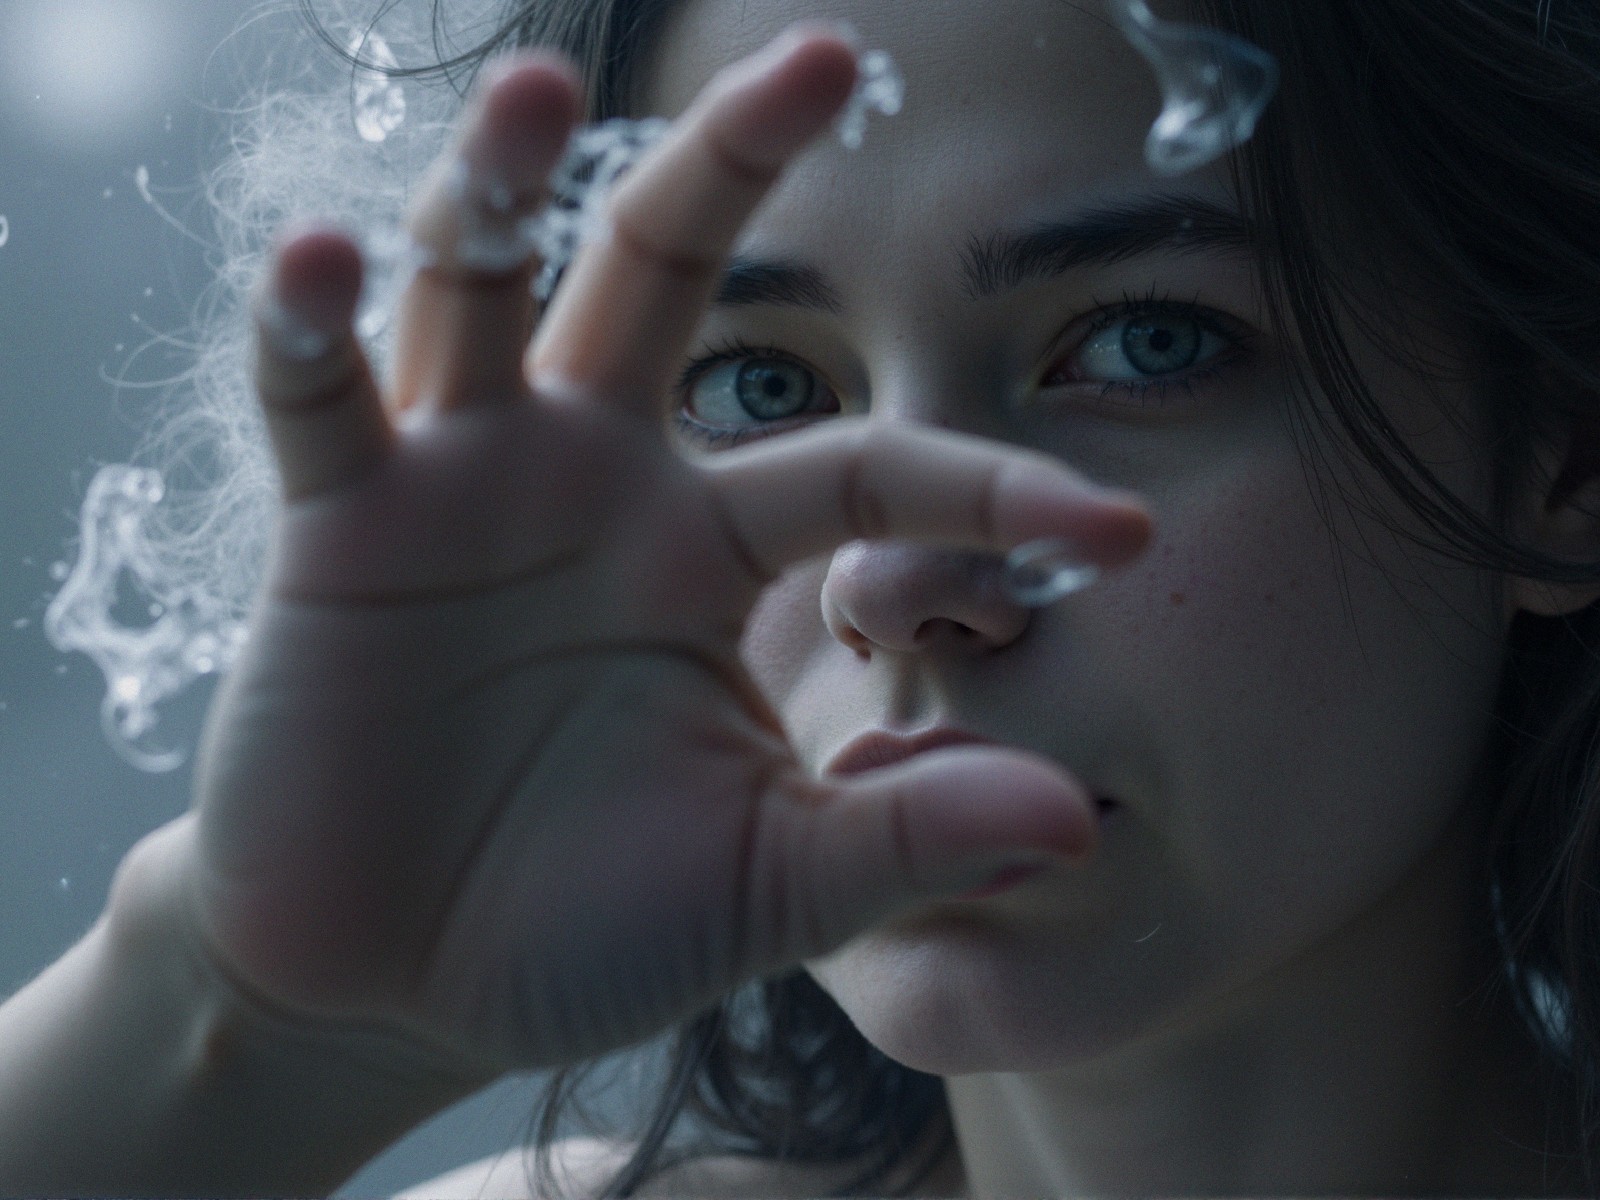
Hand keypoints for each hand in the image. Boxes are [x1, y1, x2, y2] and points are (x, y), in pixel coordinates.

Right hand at [167, 27, 1151, 1075]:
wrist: (392, 981)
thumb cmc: (581, 926)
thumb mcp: (768, 884)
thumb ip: (900, 841)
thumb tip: (1076, 826)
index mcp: (710, 551)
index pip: (869, 467)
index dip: (994, 487)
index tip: (1120, 531)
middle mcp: (596, 481)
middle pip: (666, 274)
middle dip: (733, 161)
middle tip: (831, 54)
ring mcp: (461, 486)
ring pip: (488, 289)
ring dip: (501, 185)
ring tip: (538, 88)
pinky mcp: (335, 526)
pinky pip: (317, 397)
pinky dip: (306, 327)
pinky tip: (323, 260)